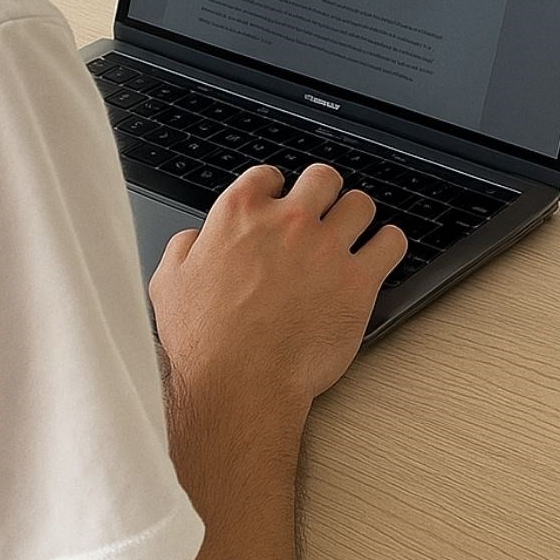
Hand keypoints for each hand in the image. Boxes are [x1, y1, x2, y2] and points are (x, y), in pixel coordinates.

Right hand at [148, 163, 407, 412]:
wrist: (240, 385)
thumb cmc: (204, 343)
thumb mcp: (168, 283)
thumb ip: (184, 248)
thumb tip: (195, 238)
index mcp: (240, 214)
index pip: (268, 175)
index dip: (275, 188)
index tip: (280, 200)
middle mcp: (288, 221)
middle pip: (323, 178)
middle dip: (323, 191)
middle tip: (322, 211)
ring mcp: (326, 248)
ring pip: (361, 204)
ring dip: (356, 216)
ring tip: (353, 232)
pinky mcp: (358, 281)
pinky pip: (391, 243)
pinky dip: (388, 244)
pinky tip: (380, 253)